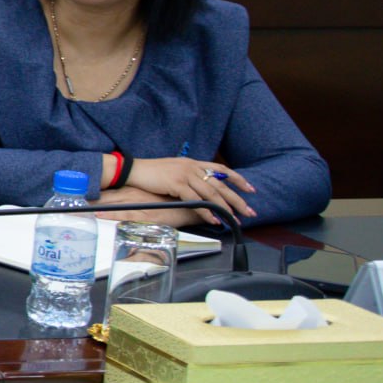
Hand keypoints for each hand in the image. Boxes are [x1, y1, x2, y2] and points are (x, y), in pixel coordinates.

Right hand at [103, 157, 254, 224]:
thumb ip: (188, 176)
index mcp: (193, 163)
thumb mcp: (173, 170)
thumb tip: (199, 187)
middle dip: (237, 199)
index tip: (250, 189)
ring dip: (225, 208)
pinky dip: (206, 212)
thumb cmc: (151, 172)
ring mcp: (185, 175)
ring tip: (235, 219)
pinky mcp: (177, 184)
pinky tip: (213, 219)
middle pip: (220, 184)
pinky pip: (196, 200)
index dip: (237, 179)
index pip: (221, 169)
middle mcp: (192, 167)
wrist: (132, 169)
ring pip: (211, 193)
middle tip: (250, 211)